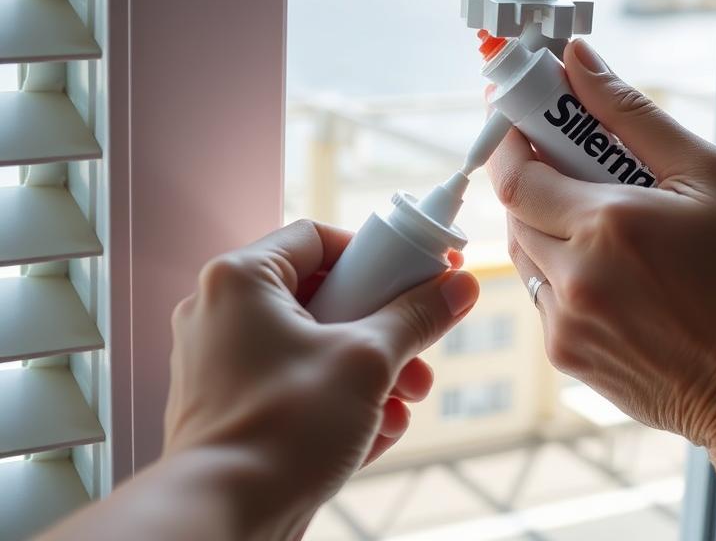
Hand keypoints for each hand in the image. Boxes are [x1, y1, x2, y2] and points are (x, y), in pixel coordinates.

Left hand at [164, 220, 478, 537]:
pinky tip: (376, 431)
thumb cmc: (282, 430)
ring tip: (405, 402)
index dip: (376, 251)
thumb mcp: (367, 361)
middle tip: (420, 347)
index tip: (419, 271)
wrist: (224, 520)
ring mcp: (222, 362)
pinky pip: (297, 385)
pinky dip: (338, 401)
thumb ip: (416, 316)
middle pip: (324, 296)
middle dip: (383, 327)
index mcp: (241, 280)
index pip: (318, 238)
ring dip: (371, 371)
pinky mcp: (232, 407)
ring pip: (314, 346)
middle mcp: (221, 313)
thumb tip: (459, 287)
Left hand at [488, 39, 715, 453]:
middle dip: (534, 178)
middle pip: (513, 210)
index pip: (515, 173)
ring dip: (546, 223)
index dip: (510, 140)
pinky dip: (561, 270)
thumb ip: (631, 113)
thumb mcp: (706, 176)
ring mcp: (565, 323)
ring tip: (605, 220)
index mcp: (608, 226)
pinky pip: (541, 294)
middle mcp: (574, 278)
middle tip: (574, 163)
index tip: (521, 116)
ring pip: (523, 253)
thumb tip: (578, 60)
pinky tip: (614, 271)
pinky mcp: (566, 355)